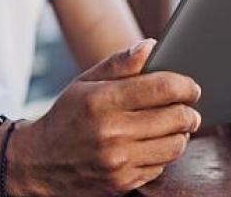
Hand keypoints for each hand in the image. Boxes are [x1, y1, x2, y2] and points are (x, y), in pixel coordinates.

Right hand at [10, 39, 201, 195]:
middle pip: (176, 118)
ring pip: (175, 145)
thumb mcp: (86, 82)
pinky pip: (161, 167)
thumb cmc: (67, 116)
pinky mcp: (121, 183)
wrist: (38, 162)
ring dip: (181, 134)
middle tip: (188, 106)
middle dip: (189, 110)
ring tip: (173, 125)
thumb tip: (151, 46)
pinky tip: (151, 145)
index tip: (192, 87)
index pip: (162, 88)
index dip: (186, 86)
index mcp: (102, 101)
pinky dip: (162, 154)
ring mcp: (117, 162)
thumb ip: (120, 63)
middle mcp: (111, 133)